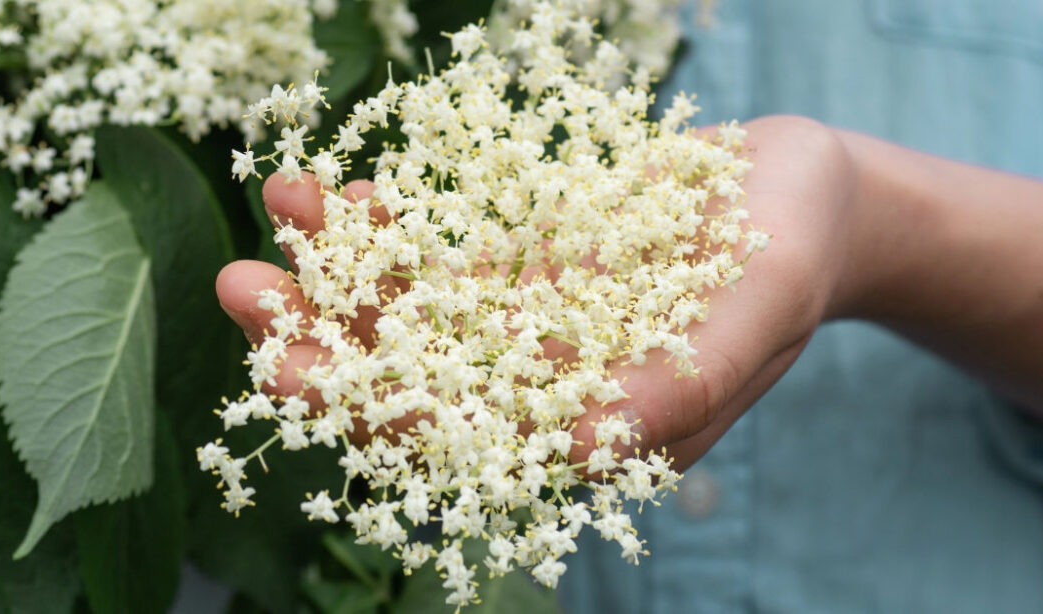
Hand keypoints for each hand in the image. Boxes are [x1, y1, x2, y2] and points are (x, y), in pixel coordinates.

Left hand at [217, 116, 864, 468]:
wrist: (802, 191)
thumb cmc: (798, 250)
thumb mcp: (760, 306)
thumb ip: (685, 379)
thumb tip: (589, 442)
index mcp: (590, 429)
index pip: (459, 441)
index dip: (368, 410)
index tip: (285, 367)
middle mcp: (542, 388)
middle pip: (408, 379)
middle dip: (322, 336)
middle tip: (240, 289)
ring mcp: (524, 326)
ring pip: (409, 312)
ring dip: (336, 268)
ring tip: (278, 204)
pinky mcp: (520, 267)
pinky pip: (436, 255)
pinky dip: (385, 227)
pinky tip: (333, 194)